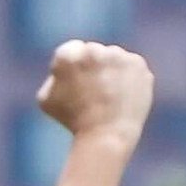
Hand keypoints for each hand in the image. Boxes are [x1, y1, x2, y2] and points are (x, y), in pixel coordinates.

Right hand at [36, 41, 154, 151]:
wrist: (106, 136)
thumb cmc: (73, 121)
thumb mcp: (47, 100)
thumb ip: (54, 76)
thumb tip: (64, 66)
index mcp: (68, 55)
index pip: (73, 50)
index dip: (76, 69)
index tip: (80, 86)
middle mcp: (93, 50)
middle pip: (94, 51)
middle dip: (95, 68)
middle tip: (97, 93)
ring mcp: (117, 55)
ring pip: (114, 58)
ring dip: (113, 71)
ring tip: (111, 97)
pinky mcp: (137, 63)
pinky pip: (132, 66)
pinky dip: (131, 78)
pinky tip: (124, 96)